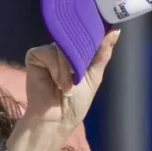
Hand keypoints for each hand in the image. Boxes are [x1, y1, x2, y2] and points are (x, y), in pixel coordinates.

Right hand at [8, 31, 120, 150]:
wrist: (56, 120)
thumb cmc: (76, 103)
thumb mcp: (94, 77)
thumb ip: (103, 54)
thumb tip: (116, 31)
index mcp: (77, 52)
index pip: (85, 34)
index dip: (93, 33)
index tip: (103, 31)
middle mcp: (62, 48)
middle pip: (73, 37)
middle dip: (80, 55)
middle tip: (81, 73)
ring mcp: (48, 51)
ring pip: (62, 46)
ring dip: (67, 69)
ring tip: (68, 88)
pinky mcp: (35, 55)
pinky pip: (48, 52)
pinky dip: (56, 68)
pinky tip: (57, 83)